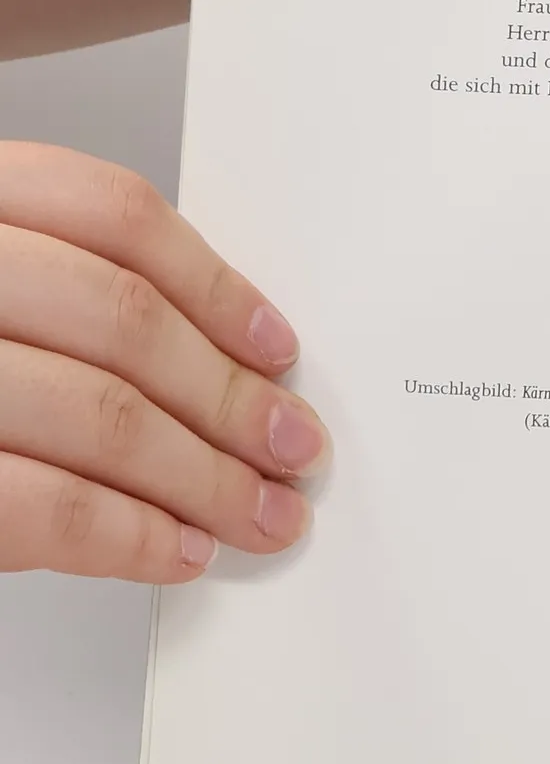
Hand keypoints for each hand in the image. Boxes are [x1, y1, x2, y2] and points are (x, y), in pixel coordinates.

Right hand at [0, 142, 326, 582]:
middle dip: (229, 398)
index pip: (110, 213)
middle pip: (120, 318)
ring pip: (96, 413)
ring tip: (258, 514)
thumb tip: (223, 363)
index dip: (215, 284)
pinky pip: (41, 505)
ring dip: (204, 479)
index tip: (276, 348)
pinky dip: (130, 536)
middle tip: (293, 449)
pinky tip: (177, 549)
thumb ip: (62, 299)